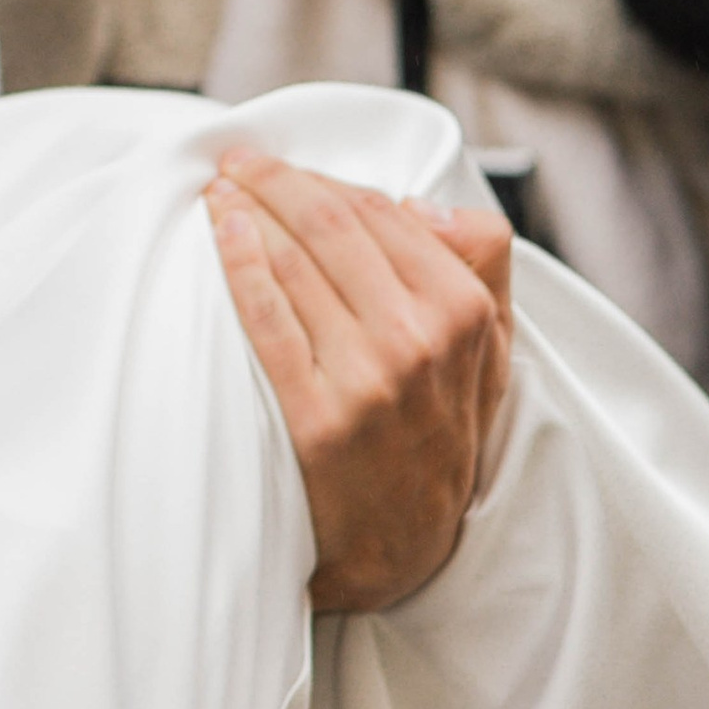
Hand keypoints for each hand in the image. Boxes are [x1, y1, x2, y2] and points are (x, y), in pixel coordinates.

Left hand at [205, 145, 511, 611]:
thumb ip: (480, 268)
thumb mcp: (491, 355)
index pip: (382, 212)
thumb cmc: (437, 435)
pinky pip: (267, 318)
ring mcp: (369, 379)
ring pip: (296, 260)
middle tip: (235, 159)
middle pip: (334, 224)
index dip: (325, 180)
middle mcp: (421, 340)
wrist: (402, 549)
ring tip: (217, 190)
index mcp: (465, 313)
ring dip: (248, 210)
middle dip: (276, 180)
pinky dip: (238, 263)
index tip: (282, 166)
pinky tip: (218, 235)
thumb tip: (421, 202)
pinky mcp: (317, 417)